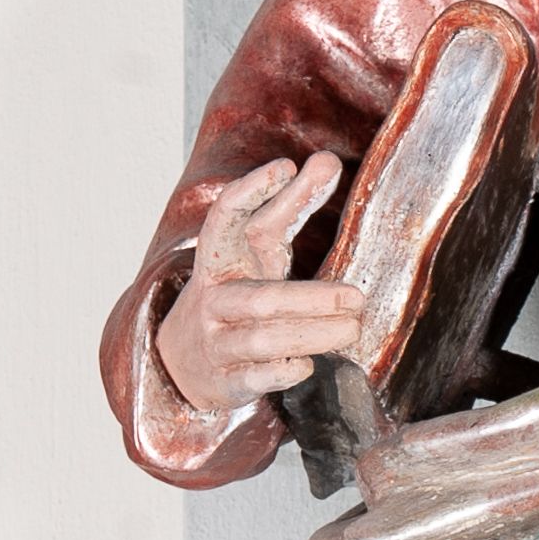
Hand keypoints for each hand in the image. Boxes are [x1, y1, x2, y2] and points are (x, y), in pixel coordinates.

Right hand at [156, 152, 364, 413]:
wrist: (181, 362)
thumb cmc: (234, 292)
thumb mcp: (256, 250)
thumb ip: (289, 206)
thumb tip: (328, 158)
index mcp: (218, 258)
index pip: (224, 218)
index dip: (251, 191)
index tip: (285, 166)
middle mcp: (213, 299)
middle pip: (260, 298)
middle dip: (311, 299)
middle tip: (357, 297)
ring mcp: (217, 342)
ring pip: (263, 339)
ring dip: (312, 335)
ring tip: (351, 329)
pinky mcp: (227, 380)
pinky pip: (257, 378)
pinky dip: (285, 371)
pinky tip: (309, 364)